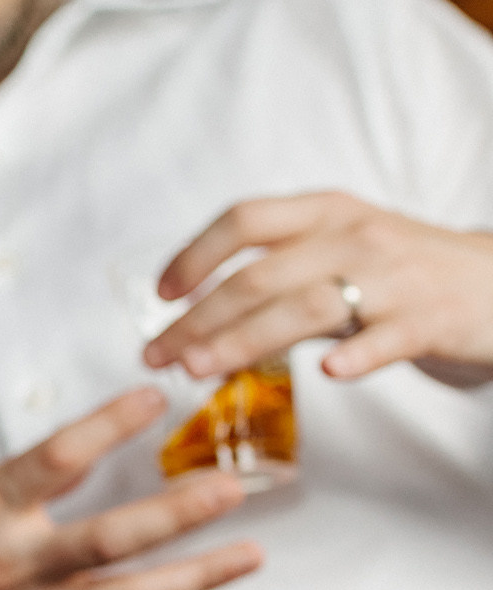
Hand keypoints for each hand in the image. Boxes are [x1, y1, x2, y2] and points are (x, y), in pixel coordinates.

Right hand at [0, 390, 262, 589]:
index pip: (48, 461)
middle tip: (232, 487)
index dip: (104, 426)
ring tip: (254, 552)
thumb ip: (20, 486)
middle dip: (175, 514)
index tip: (153, 396)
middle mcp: (8, 567)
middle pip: (106, 541)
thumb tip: (94, 445)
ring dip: (198, 577)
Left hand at [147, 192, 492, 382]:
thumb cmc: (406, 271)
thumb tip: (201, 314)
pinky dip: (358, 356)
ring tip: (201, 370)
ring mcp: (394, 279)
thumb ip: (280, 271)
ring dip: (244, 340)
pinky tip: (330, 375)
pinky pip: (387, 338)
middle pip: (260, 276)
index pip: (246, 220)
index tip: (161, 294)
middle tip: (158, 356)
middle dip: (198, 319)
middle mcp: (355, 237)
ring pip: (306, 308)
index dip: (195, 254)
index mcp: (326, 213)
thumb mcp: (341, 249)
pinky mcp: (431, 321)